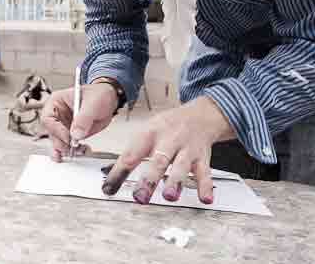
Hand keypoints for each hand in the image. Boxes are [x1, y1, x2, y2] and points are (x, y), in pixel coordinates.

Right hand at [41, 84, 117, 161]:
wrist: (108, 100)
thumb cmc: (98, 95)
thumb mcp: (93, 103)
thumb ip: (84, 118)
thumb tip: (76, 134)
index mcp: (57, 102)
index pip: (48, 118)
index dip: (56, 130)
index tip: (69, 138)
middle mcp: (58, 115)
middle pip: (51, 133)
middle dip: (62, 143)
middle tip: (73, 148)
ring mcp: (64, 125)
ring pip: (58, 142)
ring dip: (67, 149)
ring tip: (78, 151)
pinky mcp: (71, 134)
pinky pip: (67, 145)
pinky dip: (71, 151)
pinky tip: (76, 153)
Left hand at [101, 95, 233, 204]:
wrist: (199, 115)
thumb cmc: (168, 127)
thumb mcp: (146, 133)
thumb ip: (131, 155)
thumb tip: (110, 176)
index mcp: (149, 134)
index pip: (131, 155)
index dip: (118, 172)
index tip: (109, 188)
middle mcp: (168, 141)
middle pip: (158, 161)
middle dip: (149, 180)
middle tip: (140, 197)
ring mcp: (186, 150)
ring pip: (181, 166)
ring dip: (175, 182)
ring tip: (169, 196)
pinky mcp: (202, 158)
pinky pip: (204, 173)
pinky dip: (205, 187)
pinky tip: (204, 199)